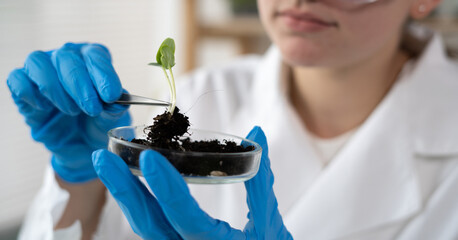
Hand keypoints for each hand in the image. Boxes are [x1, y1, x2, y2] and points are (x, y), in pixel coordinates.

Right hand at [7, 43, 130, 182]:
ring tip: (72, 111)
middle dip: (80, 85)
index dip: (103, 74)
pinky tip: (45, 108)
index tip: (110, 95)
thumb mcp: (112, 118)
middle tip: (92, 109)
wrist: (81, 143)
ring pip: (38, 62)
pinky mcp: (23, 86)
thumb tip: (117, 99)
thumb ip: (115, 108)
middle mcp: (67, 57)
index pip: (95, 56)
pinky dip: (29, 92)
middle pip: (66, 57)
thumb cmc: (99, 122)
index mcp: (93, 58)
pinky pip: (17, 79)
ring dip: (55, 88)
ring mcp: (42, 69)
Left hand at [92, 126, 292, 239]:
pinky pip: (151, 227)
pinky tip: (129, 182)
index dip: (167, 188)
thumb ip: (261, 178)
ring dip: (125, 194)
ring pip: (145, 227)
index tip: (149, 156)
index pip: (185, 217)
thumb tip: (256, 132)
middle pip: (149, 224)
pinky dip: (138, 203)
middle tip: (102, 157)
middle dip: (124, 189)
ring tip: (108, 164)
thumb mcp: (268, 220)